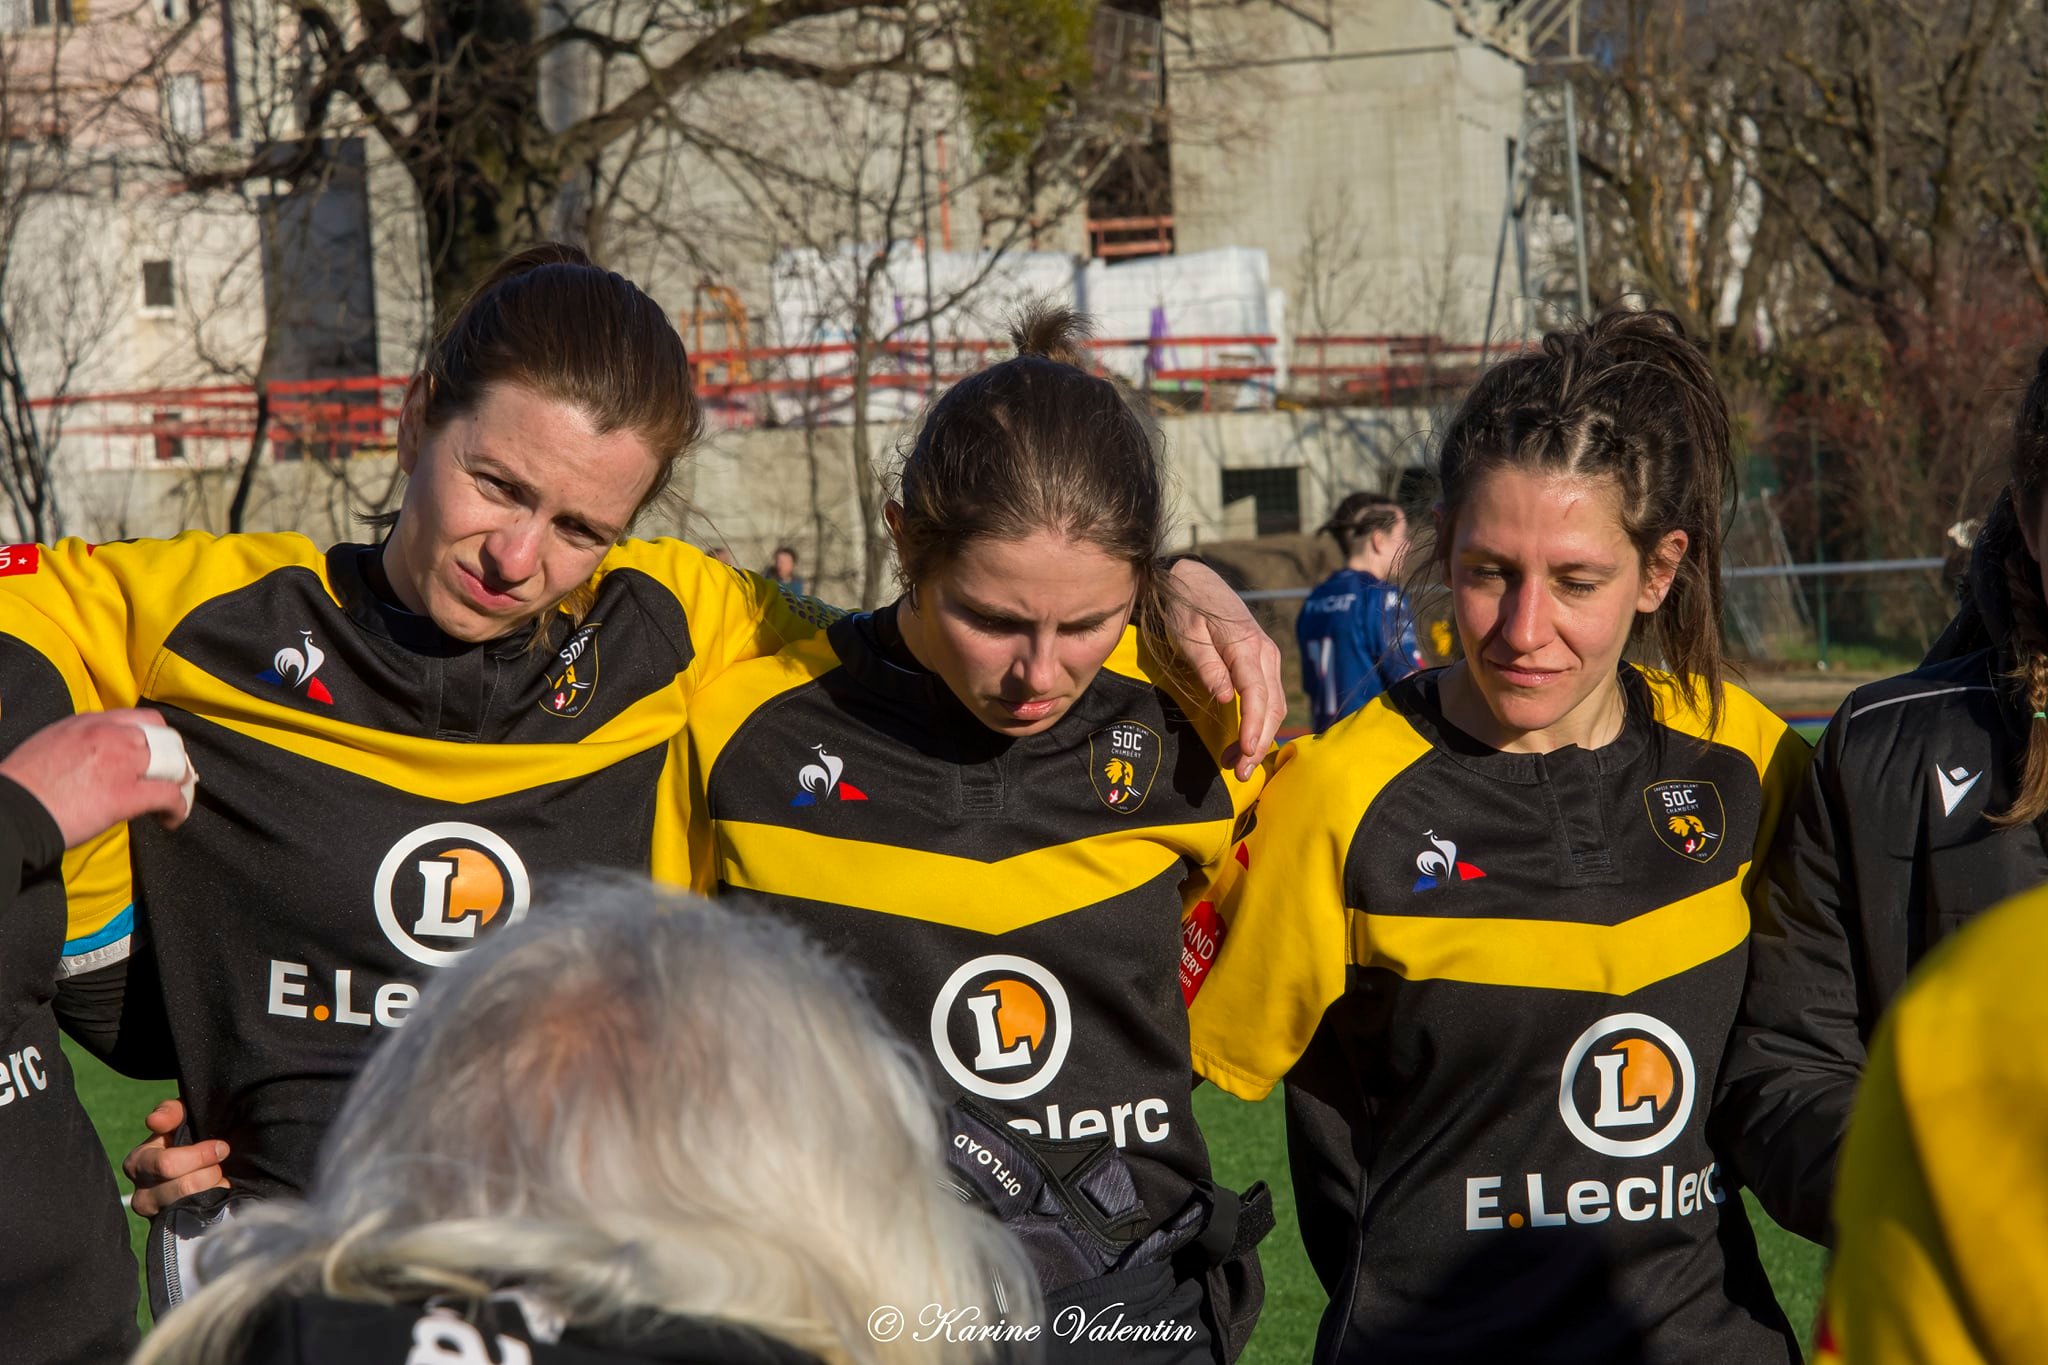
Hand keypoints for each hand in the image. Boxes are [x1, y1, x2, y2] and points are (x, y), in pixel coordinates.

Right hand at [0, 709, 195, 846]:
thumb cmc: (24, 785)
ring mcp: (120, 762)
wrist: (11, 811)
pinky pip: (169, 796)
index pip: (142, 720)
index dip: (158, 739)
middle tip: (174, 778)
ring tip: (175, 799)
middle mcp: (110, 735)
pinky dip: (178, 809)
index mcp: (89, 722)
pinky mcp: (125, 794)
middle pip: (165, 739)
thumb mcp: (51, 744)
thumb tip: (102, 757)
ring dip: (180, 783)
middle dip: (175, 759)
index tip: (158, 756)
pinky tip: (171, 819)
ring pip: (173, 764)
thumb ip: (83, 742)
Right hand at [122, 1098, 228, 1217]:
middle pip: (185, 1187)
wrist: (203, 1171)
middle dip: (211, 1173)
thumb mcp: (181, 1119)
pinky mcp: (172, 1233)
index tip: (222, 1148)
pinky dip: (214, 1209)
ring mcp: (156, 1218)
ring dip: (214, 1190)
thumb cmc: (190, 1139)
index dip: (200, 1155)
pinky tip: (219, 1199)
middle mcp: (141, 1194)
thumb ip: (171, 1112)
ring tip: (219, 1181)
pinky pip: (198, 1223)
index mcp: (138, 1163)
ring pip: (194, 1205)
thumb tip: (155, 1121)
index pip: (168, 1164)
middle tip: (221, 1166)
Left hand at [1164, 559, 1284, 777]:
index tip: (1244, 753)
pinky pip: (1270, 698)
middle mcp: (1265, 653)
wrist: (1197, 580)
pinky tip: (1245, 742)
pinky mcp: (1263, 662)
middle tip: (1240, 773)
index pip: (1257, 694)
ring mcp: (1268, 657)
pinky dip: (1261, 723)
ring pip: (1275, 705)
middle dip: (1259, 743)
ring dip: (1261, 737)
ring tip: (1239, 765)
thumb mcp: (1188, 634)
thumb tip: (1225, 698)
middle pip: (1271, 706)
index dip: (1254, 727)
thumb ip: (1207, 665)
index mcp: (1247, 646)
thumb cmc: (1187, 607)